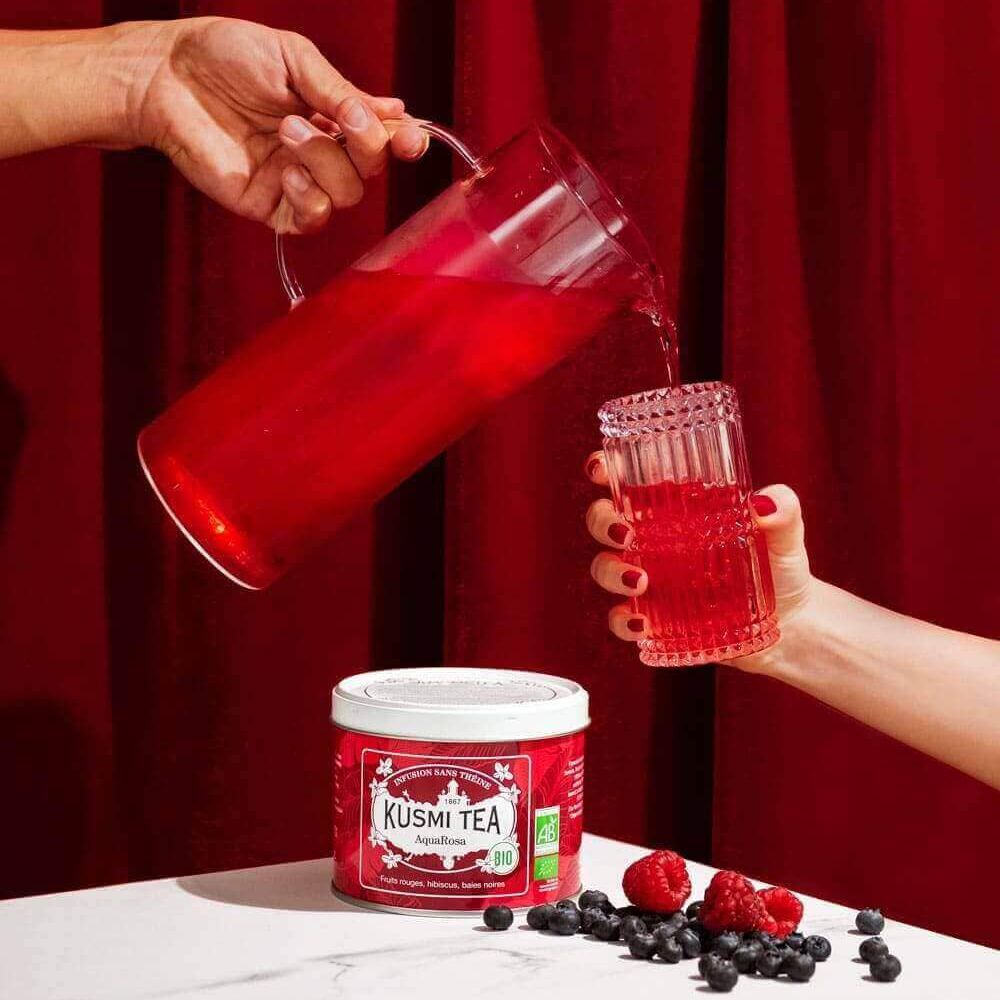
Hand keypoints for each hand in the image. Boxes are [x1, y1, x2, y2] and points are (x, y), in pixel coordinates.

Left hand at [123, 17, 426, 232]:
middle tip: (321, 118)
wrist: (167, 77)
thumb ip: (341, 91)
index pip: (383, 139)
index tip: (411, 139)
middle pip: (369, 171)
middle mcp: (320, 152)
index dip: (404, 143)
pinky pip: (312, 220)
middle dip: (360, 146)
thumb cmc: (224, 56)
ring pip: (346, 196)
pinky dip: (310, 198)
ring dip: (324, 162)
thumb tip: (393, 114)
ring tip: (285, 131)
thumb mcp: (293, 58)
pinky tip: (287, 171)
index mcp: (332, 115)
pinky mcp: (270, 206)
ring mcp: (296, 182)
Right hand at [583, 451, 813, 672]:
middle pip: (603, 520)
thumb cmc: (780, 567)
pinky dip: (622, 621)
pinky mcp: (654, 618)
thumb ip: (784, 512)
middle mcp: (653, 540)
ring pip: (604, 567)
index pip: (628, 480)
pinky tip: (641, 623)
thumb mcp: (786, 535)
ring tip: (640, 581)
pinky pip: (620, 619)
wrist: (792, 624)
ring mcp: (649, 579)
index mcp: (675, 508)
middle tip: (624, 533)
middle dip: (602, 522)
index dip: (604, 469)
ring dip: (611, 572)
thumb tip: (765, 503)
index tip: (599, 470)